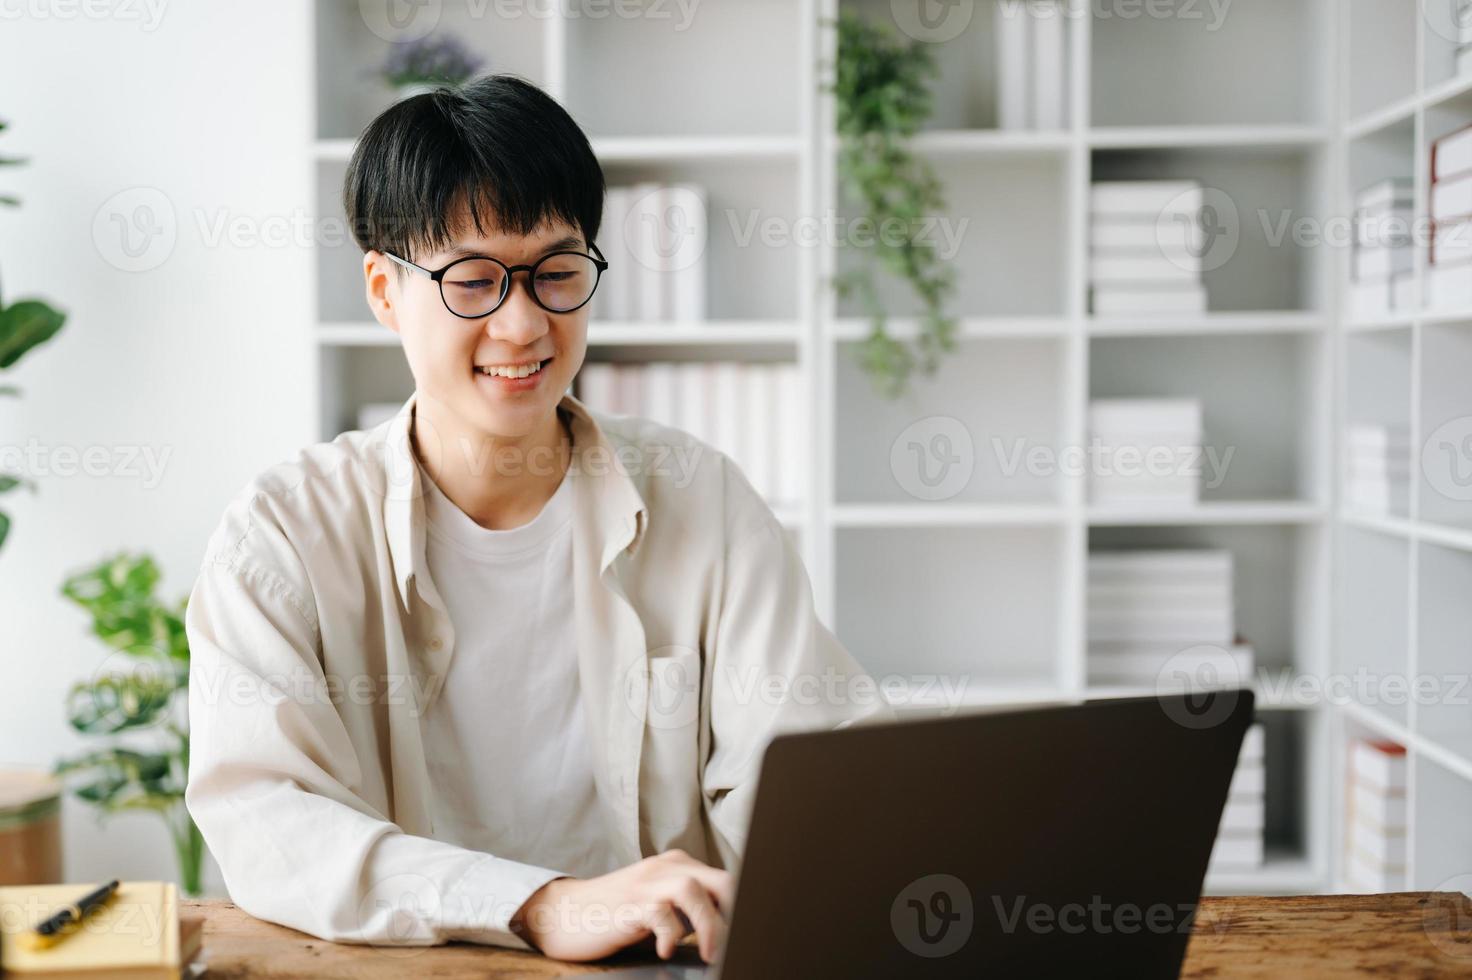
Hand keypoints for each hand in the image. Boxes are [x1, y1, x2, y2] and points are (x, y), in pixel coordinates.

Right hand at [510, 848, 733, 962]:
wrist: (563, 914)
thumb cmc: (615, 914)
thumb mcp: (658, 904)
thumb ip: (688, 908)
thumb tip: (726, 928)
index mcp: (677, 866)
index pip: (725, 881)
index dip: (743, 907)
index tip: (751, 933)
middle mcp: (665, 868)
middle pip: (719, 880)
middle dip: (734, 914)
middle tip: (735, 945)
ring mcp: (646, 884)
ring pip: (692, 890)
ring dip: (708, 924)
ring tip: (709, 953)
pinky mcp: (628, 904)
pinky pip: (658, 913)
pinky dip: (669, 933)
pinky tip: (667, 950)